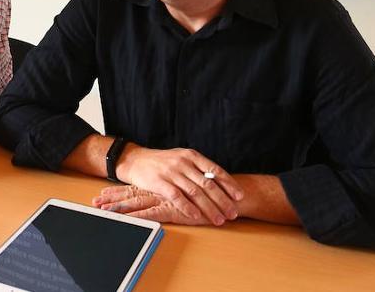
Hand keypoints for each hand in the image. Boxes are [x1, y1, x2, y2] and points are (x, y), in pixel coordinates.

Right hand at [115, 146, 242, 225]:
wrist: (134, 160)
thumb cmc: (161, 162)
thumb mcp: (181, 158)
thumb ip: (197, 168)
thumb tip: (219, 181)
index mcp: (191, 155)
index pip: (215, 170)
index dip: (228, 184)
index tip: (239, 196)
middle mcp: (183, 163)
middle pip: (208, 183)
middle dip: (223, 200)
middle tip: (233, 213)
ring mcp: (171, 172)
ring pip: (195, 192)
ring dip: (209, 207)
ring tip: (219, 219)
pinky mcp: (159, 182)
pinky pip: (177, 197)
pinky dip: (188, 207)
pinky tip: (197, 216)